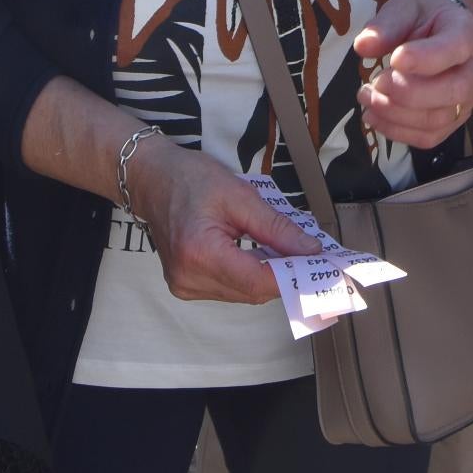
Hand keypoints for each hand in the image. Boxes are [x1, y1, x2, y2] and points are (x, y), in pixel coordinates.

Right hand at [127, 143, 322, 306]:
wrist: (151, 179)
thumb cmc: (190, 179)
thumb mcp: (240, 195)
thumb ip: (276, 228)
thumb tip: (310, 251)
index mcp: (199, 253)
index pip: (258, 281)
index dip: (293, 278)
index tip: (322, 270)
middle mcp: (188, 278)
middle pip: (253, 291)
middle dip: (285, 276)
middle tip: (312, 257)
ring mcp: (184, 286)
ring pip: (244, 294)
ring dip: (268, 277)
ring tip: (286, 252)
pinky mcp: (186, 286)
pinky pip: (229, 289)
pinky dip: (249, 275)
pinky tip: (260, 256)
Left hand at [354, 0, 472, 149]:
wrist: (444, 31)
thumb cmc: (427, 16)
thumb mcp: (407, 6)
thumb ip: (387, 24)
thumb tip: (363, 46)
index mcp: (466, 33)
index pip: (454, 48)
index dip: (425, 58)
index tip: (395, 58)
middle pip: (453, 91)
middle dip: (409, 93)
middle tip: (376, 82)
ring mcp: (465, 101)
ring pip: (438, 120)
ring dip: (396, 114)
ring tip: (366, 97)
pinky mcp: (451, 121)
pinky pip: (429, 137)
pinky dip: (397, 131)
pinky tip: (374, 116)